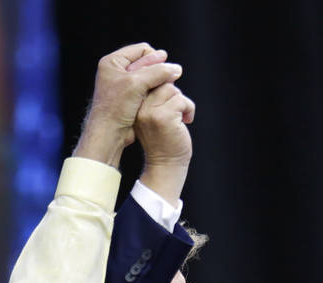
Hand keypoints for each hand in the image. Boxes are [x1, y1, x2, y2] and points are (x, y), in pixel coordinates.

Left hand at [73, 43, 182, 167]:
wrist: (109, 134)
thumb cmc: (116, 108)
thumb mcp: (137, 84)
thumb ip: (158, 72)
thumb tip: (176, 69)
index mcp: (113, 62)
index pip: (142, 49)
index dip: (155, 58)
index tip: (163, 70)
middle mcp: (117, 72)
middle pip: (147, 63)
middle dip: (159, 71)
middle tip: (168, 81)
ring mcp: (124, 86)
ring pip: (149, 78)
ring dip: (159, 83)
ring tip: (165, 91)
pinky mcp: (130, 99)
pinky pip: (148, 90)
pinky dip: (156, 93)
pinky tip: (160, 99)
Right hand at [134, 81, 194, 206]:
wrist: (166, 166)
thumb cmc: (163, 142)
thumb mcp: (153, 117)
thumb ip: (155, 99)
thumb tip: (169, 75)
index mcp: (133, 107)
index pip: (148, 81)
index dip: (163, 86)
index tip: (170, 102)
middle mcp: (138, 108)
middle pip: (160, 82)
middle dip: (174, 95)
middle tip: (178, 111)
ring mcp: (150, 112)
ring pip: (172, 90)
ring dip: (182, 102)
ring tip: (182, 117)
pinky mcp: (163, 117)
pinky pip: (181, 100)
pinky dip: (189, 109)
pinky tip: (186, 121)